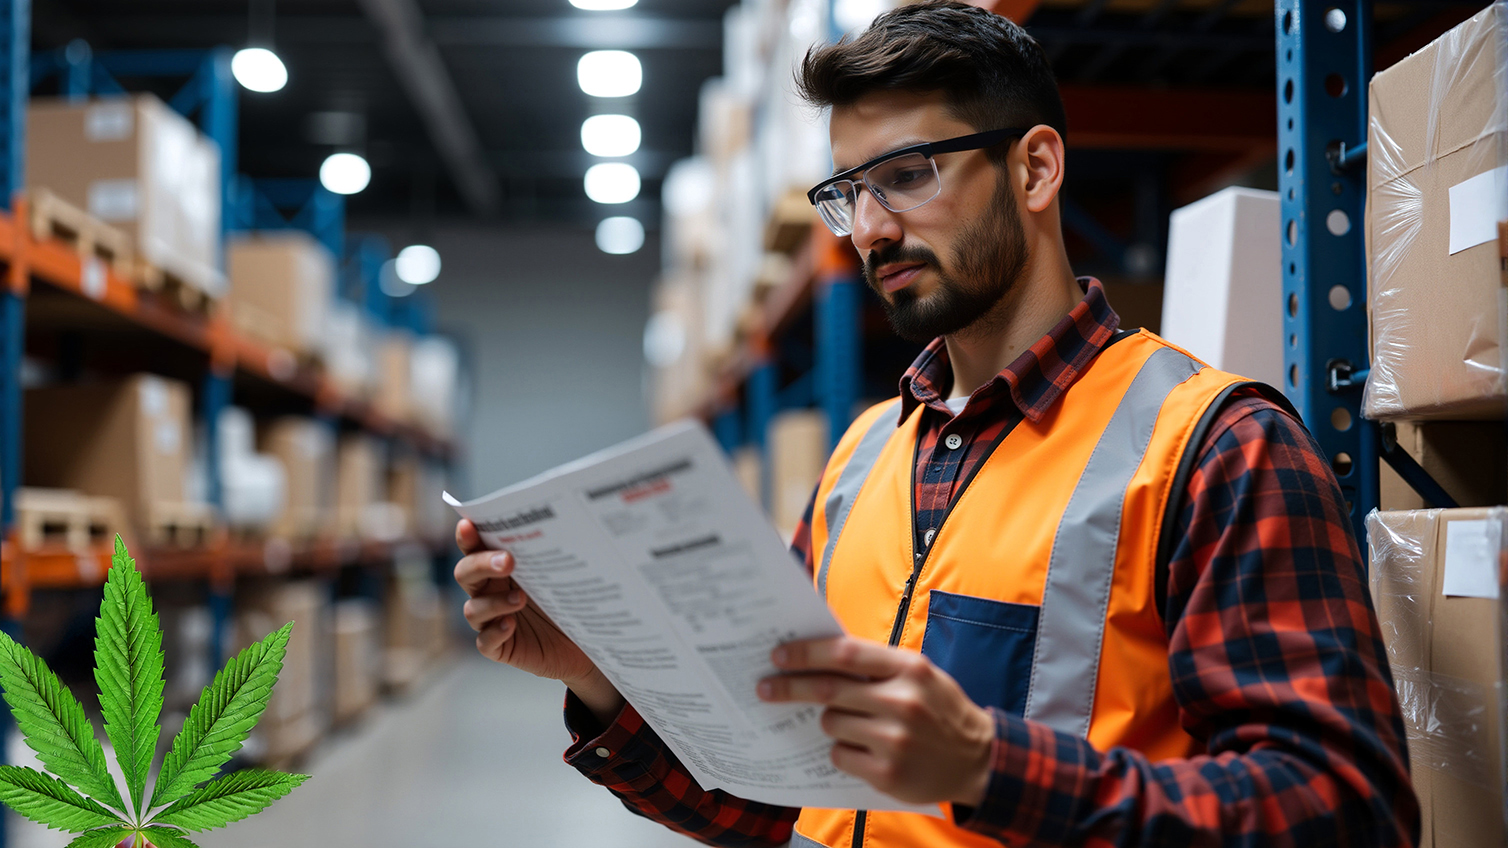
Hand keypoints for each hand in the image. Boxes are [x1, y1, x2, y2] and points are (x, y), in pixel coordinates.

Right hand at [453, 519, 622, 720]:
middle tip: (508, 561)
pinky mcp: (500, 647)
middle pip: (465, 573)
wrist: (585, 640)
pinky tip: (511, 625)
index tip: (469, 524)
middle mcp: (490, 591)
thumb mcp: (559, 573)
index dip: (467, 537)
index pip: (475, 548)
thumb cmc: (569, 599)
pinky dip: (495, 632)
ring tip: (521, 598)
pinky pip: (485, 641)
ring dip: (493, 602)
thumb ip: (546, 552)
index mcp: (499, 568)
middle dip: (480, 564)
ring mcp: (491, 620)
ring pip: (472, 609)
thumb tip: (556, 523)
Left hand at [756, 636, 994, 806]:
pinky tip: (862, 749)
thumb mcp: (919, 674)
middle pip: (828, 689)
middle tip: (765, 687)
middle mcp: (903, 702)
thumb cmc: (940, 709)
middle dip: (789, 687)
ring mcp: (895, 740)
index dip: (807, 653)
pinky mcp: (888, 773)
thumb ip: (876, 664)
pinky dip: (840, 749)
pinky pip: (840, 755)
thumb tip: (819, 654)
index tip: (779, 655)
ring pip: (831, 723)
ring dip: (827, 721)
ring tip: (848, 723)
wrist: (979, 759)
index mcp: (909, 668)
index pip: (845, 654)